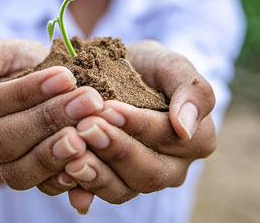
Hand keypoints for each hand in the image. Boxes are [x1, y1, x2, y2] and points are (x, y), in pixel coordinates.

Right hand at [0, 38, 104, 189]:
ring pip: (19, 172)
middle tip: (89, 101)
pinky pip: (44, 189)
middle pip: (4, 140)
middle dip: (49, 119)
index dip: (27, 92)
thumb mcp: (2, 52)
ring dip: (55, 153)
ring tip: (87, 134)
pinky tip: (89, 162)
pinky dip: (67, 180)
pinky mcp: (32, 182)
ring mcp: (4, 168)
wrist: (46, 90)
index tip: (66, 76)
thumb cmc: (20, 65)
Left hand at [37, 40, 216, 212]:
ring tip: (72, 151)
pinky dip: (81, 187)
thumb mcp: (170, 64)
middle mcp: (173, 167)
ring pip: (124, 190)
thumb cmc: (147, 66)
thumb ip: (191, 89)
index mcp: (196, 139)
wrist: (112, 73)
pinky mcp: (113, 186)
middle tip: (85, 127)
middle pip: (149, 172)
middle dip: (115, 149)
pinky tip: (63, 171)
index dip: (140, 125)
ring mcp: (140, 180)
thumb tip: (185, 127)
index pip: (172, 138)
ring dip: (96, 172)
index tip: (109, 108)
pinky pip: (99, 195)